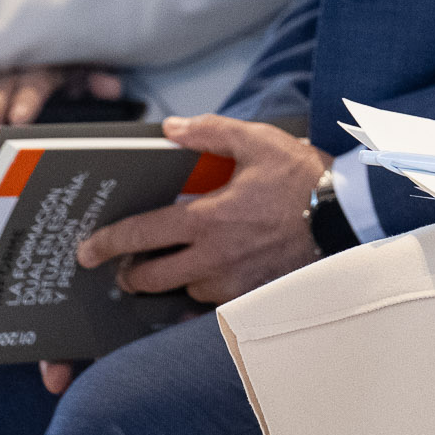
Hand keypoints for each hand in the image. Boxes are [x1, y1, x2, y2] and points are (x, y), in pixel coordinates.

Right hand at [0, 67, 125, 132]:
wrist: (44, 36)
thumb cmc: (67, 66)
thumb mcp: (83, 71)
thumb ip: (95, 80)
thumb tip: (114, 88)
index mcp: (44, 67)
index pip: (36, 81)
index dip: (27, 100)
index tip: (18, 119)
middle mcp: (15, 70)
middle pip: (1, 88)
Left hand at [73, 113, 326, 306]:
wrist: (346, 218)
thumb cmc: (302, 179)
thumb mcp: (257, 141)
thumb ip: (210, 132)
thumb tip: (170, 129)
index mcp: (207, 219)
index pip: (141, 235)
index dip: (107, 244)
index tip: (88, 251)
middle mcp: (213, 259)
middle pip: (151, 279)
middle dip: (130, 275)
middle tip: (123, 269)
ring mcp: (232, 284)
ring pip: (183, 292)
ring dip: (172, 282)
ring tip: (173, 267)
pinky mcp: (252, 298)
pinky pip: (213, 304)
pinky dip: (203, 294)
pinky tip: (208, 280)